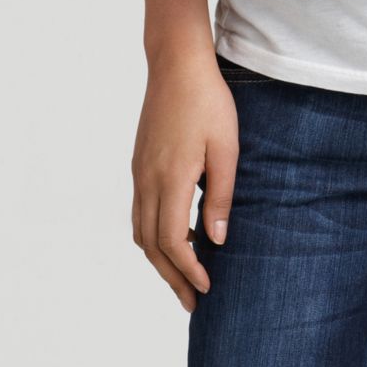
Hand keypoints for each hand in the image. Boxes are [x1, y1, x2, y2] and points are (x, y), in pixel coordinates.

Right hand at [131, 49, 239, 312]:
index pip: (173, 241)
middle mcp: (147, 181)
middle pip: (152, 245)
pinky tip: (177, 235)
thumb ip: (221, 194)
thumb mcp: (227, 147)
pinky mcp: (139, 163)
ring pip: (141, 231)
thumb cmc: (208, 101)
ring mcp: (139, 172)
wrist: (176, 65)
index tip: (207, 288)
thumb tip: (216, 240)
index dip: (188, 270)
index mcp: (171, 179)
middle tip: (193, 302)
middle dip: (171, 277)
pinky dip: (154, 234)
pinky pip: (140, 212)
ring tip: (184, 275)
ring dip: (160, 259)